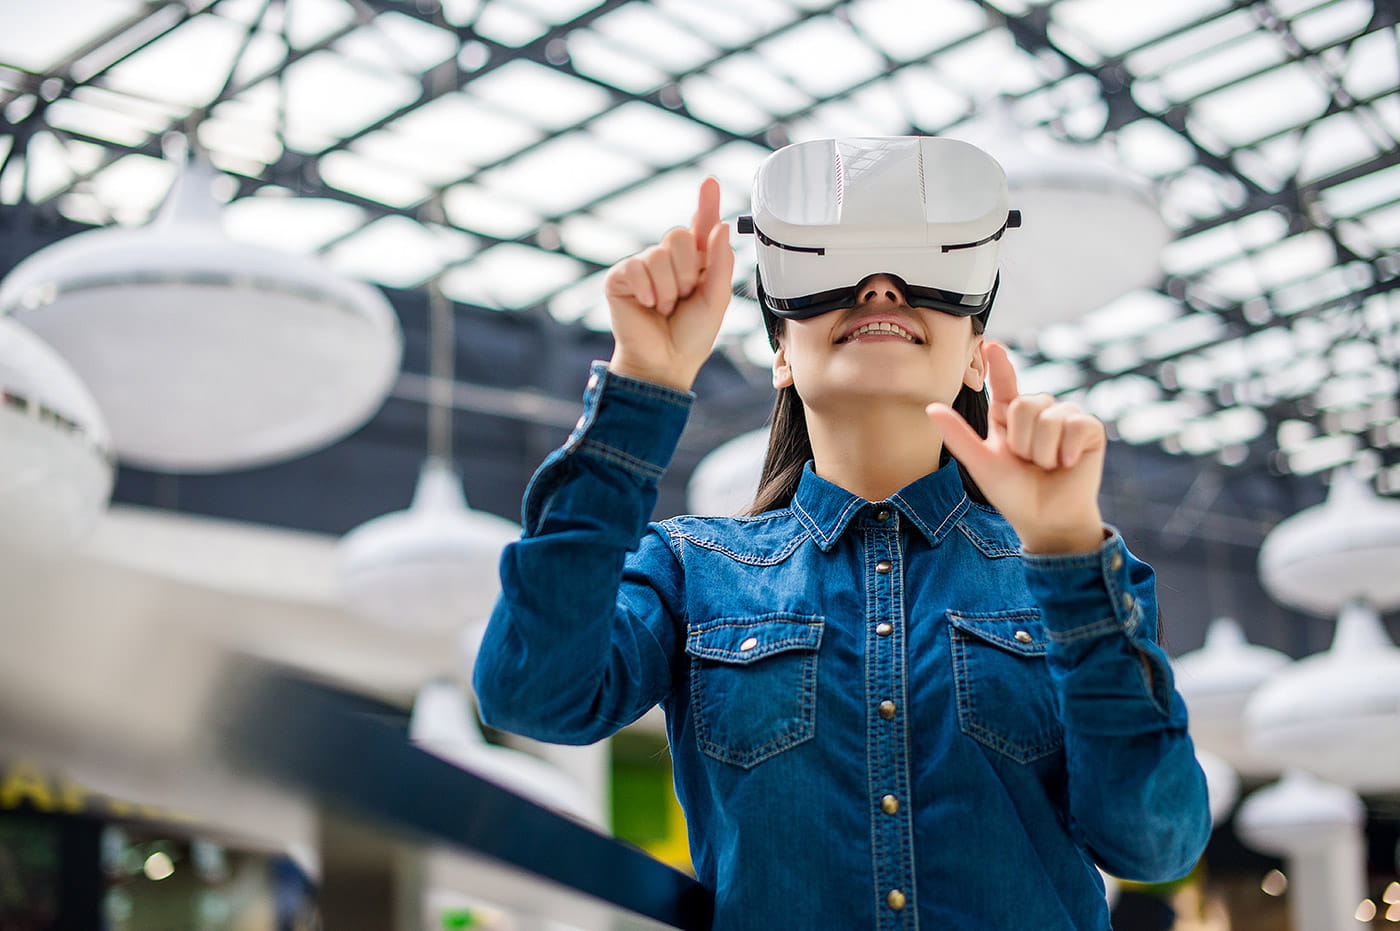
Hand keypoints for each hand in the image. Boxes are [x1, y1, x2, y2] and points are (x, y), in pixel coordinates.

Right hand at [605, 177, 733, 391]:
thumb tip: (721, 226)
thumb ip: (720, 263)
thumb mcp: (716, 300)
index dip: (705, 203)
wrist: (666, 362)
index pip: (701, 226)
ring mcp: (642, 267)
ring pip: (659, 254)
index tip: (709, 181)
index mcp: (695, 263)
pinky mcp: (621, 277)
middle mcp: (667, 260)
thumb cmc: (691, 335)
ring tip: (664, 308)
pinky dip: (648, 289)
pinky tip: (647, 306)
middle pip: (678, 235)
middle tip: (683, 298)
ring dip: (668, 288)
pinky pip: (637, 266)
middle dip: (687, 271)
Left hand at [926, 342, 1106, 553]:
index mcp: (1009, 416)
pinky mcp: (1089, 429)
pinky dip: (1066, 451)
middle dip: (1022, 442)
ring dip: (1043, 451)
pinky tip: (1067, 464)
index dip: (999, 363)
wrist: (1045, 519)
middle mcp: (1038, 411)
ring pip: (1049, 416)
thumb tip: (931, 408)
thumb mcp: (982, 463)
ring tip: (1047, 466)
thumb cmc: (1013, 493)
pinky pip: (1075, 425)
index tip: (991, 344)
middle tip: (1028, 462)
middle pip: (1025, 404)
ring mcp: (1066, 417)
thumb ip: (959, 435)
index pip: (1004, 383)